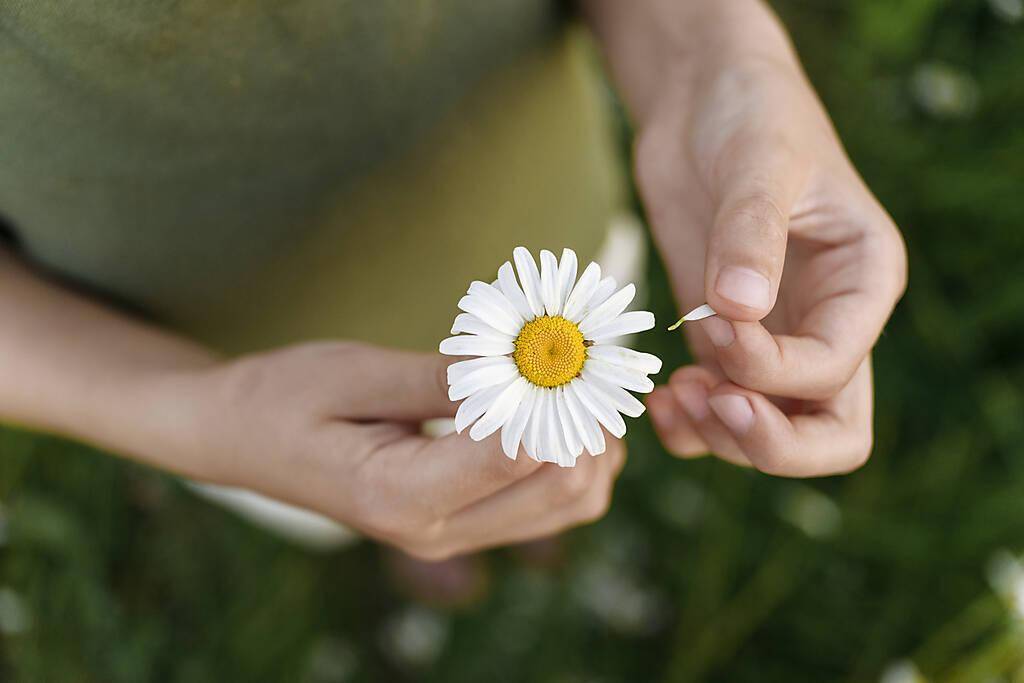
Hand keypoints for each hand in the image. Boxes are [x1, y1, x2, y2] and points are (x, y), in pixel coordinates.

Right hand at [180, 342, 624, 558]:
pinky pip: (553, 504)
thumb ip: (446, 378)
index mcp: (400, 497)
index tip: (561, 336)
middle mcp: (436, 532)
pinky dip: (571, 455)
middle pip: (565, 488)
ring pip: (574, 503)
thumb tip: (534, 364)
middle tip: (575, 351)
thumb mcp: (356, 373)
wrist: (240, 439)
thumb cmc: (284, 396)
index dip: (556, 391)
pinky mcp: (465, 526)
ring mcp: (454, 536)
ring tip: (564, 376)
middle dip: (585, 416)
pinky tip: (548, 407)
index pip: (519, 452)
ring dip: (588, 439)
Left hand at [637, 52, 905, 475]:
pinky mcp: (723, 341)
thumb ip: (752, 233)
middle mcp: (827, 323)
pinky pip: (718, 412)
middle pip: (829, 434)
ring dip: (720, 436)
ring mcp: (775, 340)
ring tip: (672, 396)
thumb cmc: (750, 115)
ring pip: (770, 434)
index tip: (716, 329)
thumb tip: (740, 308)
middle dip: (769, 440)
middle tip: (710, 406)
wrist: (702, 105)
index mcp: (862, 283)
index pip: (836, 368)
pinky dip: (690, 426)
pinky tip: (658, 400)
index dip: (772, 371)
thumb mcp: (759, 162)